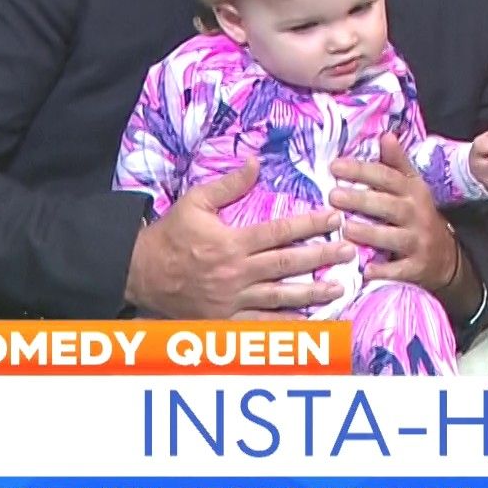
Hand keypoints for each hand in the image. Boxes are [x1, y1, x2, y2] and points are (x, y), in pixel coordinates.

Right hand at [124, 161, 355, 318]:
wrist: (139, 274)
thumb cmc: (169, 236)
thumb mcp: (194, 202)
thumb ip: (228, 185)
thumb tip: (256, 162)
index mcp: (231, 243)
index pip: (279, 232)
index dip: (310, 224)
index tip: (334, 219)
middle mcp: (235, 273)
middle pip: (287, 264)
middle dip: (321, 256)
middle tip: (348, 252)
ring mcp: (231, 300)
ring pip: (280, 297)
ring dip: (312, 292)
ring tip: (339, 287)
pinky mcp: (224, 321)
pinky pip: (261, 325)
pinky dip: (286, 325)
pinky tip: (309, 321)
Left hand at [330, 134, 458, 287]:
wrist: (446, 257)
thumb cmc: (418, 216)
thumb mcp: (412, 187)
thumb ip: (397, 163)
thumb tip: (385, 135)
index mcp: (413, 191)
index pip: (387, 176)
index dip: (362, 170)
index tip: (335, 166)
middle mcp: (417, 214)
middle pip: (389, 205)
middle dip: (361, 199)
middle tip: (334, 195)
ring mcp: (418, 242)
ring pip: (393, 237)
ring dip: (369, 233)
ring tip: (345, 228)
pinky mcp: (417, 268)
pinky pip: (399, 269)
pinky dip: (384, 270)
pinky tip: (365, 270)